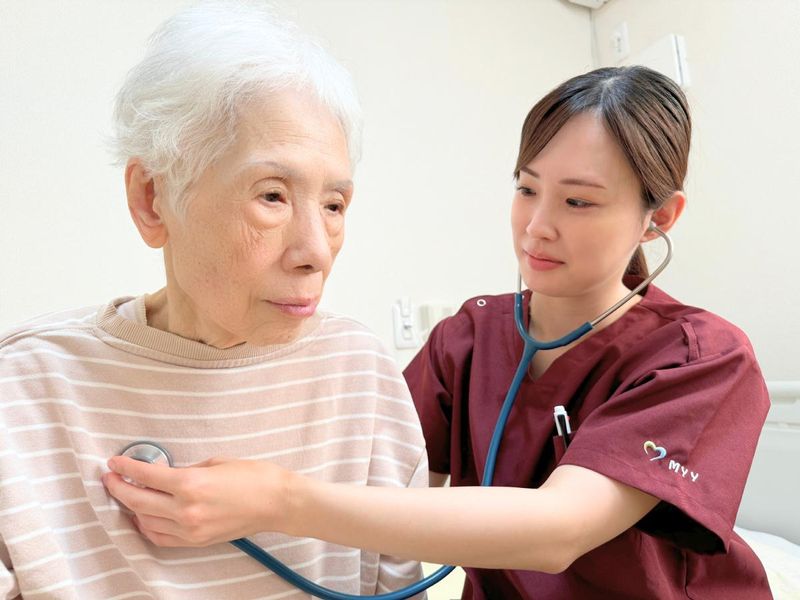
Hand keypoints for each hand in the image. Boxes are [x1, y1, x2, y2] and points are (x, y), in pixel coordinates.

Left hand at [103, 456, 292, 546]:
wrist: (278, 502)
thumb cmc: (254, 476)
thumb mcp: (216, 462)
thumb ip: (186, 469)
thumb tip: (164, 473)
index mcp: (191, 484)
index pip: (146, 476)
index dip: (125, 468)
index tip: (113, 463)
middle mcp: (186, 509)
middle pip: (138, 501)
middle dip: (119, 488)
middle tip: (111, 478)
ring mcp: (190, 529)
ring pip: (146, 522)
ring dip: (132, 508)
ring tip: (128, 495)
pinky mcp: (197, 541)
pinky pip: (161, 537)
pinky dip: (148, 527)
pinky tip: (146, 516)